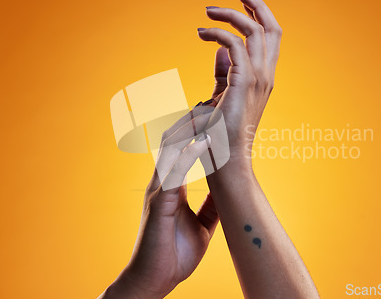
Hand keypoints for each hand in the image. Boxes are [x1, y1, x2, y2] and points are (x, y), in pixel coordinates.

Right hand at [102, 108, 218, 298]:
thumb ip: (210, 206)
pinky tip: (204, 141)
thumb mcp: (201, 225)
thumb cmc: (174, 253)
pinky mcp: (159, 203)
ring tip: (209, 110)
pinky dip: (189, 154)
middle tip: (213, 100)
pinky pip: (174, 172)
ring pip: (170, 148)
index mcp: (173, 184)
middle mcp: (163, 181)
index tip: (216, 112)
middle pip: (174, 139)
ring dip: (190, 128)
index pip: (183, 148)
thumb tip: (226, 194)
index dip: (197, 128)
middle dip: (192, 118)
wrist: (155, 280)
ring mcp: (159, 190)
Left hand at [198, 0, 281, 164]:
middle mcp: (265, 76)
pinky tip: (201, 34)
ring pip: (255, 31)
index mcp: (263, 78)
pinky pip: (235, 44)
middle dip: (257, 4)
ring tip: (208, 11)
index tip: (242, 1)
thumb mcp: (222, 95)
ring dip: (232, 15)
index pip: (270, 38)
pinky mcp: (243, 83)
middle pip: (272, 28)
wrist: (225, 160)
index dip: (260, 15)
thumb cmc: (221, 134)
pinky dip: (218, 33)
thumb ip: (223, 72)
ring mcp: (258, 79)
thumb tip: (219, 50)